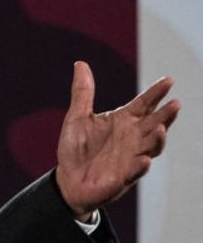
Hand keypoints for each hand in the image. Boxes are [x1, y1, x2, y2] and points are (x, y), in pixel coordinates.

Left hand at [56, 61, 180, 220]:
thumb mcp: (77, 117)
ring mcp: (131, 156)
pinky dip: (140, 165)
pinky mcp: (124, 176)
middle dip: (166, 115)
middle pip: (155, 123)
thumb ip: (83, 92)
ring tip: (160, 128)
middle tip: (175, 104)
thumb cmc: (76, 148)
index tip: (169, 80)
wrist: (67, 179)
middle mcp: (132, 137)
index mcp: (123, 121)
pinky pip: (136, 171)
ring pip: (152, 146)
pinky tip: (143, 160)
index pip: (144, 104)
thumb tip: (80, 63)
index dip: (156, 93)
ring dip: (157, 138)